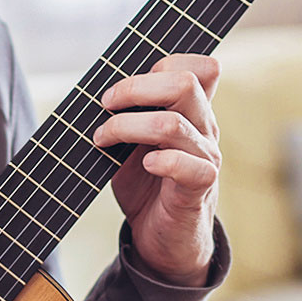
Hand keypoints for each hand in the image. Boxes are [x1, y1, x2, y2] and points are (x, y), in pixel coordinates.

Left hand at [95, 49, 221, 283]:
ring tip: (102, 140)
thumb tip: (96, 90)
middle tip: (105, 105)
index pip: (200, 68)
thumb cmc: (146, 184)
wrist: (162, 238)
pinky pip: (192, 167)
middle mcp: (204, 128)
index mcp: (191, 111)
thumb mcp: (133, 142)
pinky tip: (145, 165)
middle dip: (135, 88)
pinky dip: (163, 162)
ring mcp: (205, 157)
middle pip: (184, 83)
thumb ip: (128, 114)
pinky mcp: (200, 188)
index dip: (164, 62)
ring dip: (127, 127)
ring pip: (173, 124)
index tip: (124, 86)